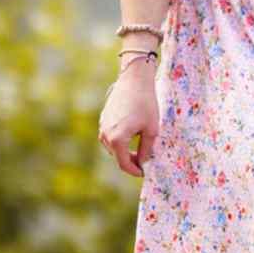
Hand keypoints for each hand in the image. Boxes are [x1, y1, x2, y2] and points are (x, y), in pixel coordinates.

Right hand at [98, 62, 158, 177]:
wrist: (134, 80)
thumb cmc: (146, 104)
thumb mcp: (151, 130)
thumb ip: (147, 150)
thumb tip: (143, 162)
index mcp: (117, 140)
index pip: (124, 164)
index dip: (135, 171)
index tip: (144, 172)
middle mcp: (105, 135)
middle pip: (117, 157)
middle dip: (131, 161)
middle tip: (145, 161)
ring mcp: (102, 126)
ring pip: (113, 147)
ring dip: (125, 151)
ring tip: (141, 148)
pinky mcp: (103, 119)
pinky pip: (111, 136)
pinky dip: (121, 140)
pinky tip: (133, 135)